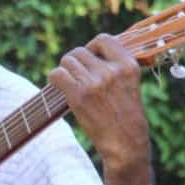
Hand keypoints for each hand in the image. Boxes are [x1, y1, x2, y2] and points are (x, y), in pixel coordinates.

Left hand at [48, 34, 160, 184]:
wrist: (126, 145)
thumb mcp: (130, 85)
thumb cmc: (127, 118)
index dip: (92, 47)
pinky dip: (54, 79)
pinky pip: (57, 74)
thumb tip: (93, 51)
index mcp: (128, 65)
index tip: (89, 58)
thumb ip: (116, 68)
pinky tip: (59, 88)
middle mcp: (111, 70)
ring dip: (64, 71)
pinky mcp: (79, 95)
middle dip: (74, 62)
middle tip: (75, 77)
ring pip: (67, 61)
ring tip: (68, 84)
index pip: (103, 40)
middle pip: (80, 51)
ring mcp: (95, 82)